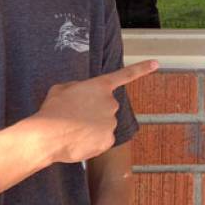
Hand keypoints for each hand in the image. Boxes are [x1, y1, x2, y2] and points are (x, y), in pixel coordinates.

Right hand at [30, 60, 158, 163]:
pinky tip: (78, 140)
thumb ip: (79, 89)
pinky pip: (102, 139)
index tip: (156, 63)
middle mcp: (110, 102)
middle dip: (94, 111)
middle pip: (106, 107)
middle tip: (74, 116)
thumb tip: (83, 96)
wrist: (48, 135)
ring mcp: (111, 122)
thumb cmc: (52, 110)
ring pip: (103, 124)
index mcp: (100, 86)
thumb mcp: (62, 89)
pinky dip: (92, 141)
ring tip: (72, 129)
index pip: (125, 75)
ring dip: (92, 127)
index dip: (141, 69)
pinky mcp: (108, 140)